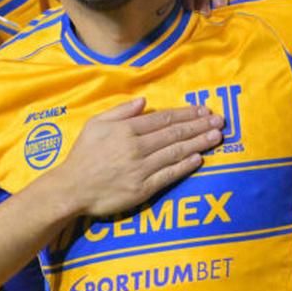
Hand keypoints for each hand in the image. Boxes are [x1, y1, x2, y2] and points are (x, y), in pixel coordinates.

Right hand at [57, 98, 222, 216]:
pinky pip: (168, 175)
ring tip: (216, 136)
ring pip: (175, 152)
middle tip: (220, 121)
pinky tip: (199, 158)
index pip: (163, 119)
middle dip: (199, 125)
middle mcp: (136, 147)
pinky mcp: (142, 188)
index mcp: (126, 129)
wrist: (71, 189)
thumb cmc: (83, 155)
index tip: (203, 110)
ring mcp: (140, 168)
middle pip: (174, 133)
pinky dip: (185, 166)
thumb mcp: (95, 124)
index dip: (186, 114)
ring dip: (199, 143)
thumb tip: (144, 101)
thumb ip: (120, 111)